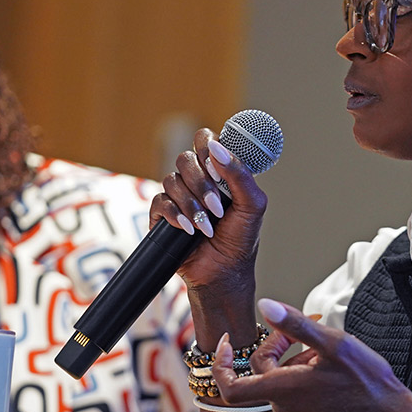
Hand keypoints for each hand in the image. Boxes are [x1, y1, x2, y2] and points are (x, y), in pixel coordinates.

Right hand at [150, 128, 267, 295]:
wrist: (224, 272)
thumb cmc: (241, 239)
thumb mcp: (252, 204)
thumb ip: (239, 173)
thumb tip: (217, 148)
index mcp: (218, 171)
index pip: (205, 140)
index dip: (207, 147)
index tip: (217, 169)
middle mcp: (196, 179)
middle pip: (185, 159)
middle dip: (202, 185)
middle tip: (218, 208)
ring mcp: (178, 196)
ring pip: (171, 181)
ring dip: (192, 205)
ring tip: (206, 227)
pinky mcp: (162, 215)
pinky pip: (160, 202)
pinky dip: (176, 216)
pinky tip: (190, 231)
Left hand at [213, 298, 411, 411]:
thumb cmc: (366, 381)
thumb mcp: (333, 343)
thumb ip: (295, 324)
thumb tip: (265, 306)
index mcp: (283, 389)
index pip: (230, 387)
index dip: (221, 364)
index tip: (228, 342)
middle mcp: (283, 408)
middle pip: (262, 372)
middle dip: (278, 346)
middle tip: (305, 329)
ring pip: (278, 383)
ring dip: (293, 362)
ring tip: (322, 352)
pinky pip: (292, 397)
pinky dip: (300, 379)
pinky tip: (325, 370)